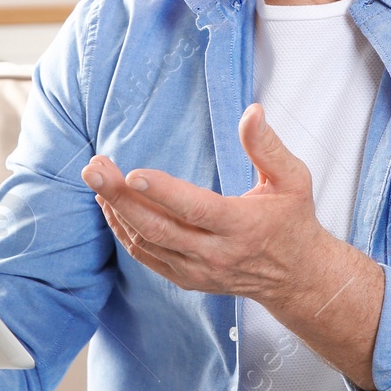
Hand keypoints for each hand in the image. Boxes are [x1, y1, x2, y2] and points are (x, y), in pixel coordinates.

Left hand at [81, 102, 333, 310]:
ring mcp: (198, 271)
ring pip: (146, 243)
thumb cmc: (293, 220)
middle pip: (158, 228)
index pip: (195, 210)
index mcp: (242, 226)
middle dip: (120, 198)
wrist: (297, 277)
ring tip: (96, 177)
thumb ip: (267, 147)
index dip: (163, 192)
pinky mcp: (187, 279)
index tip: (132, 173)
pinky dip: (123, 231)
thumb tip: (251, 111)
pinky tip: (110, 205)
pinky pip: (146, 256)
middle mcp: (216, 253)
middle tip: (94, 169)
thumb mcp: (293, 179)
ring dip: (116, 210)